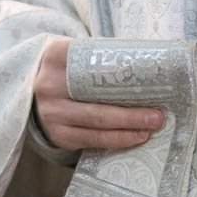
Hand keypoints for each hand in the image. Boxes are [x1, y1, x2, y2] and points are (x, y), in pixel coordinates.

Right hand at [33, 39, 163, 151]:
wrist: (39, 93)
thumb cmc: (72, 73)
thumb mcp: (78, 56)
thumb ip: (103, 58)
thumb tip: (148, 66)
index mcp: (57, 57)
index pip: (93, 62)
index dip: (120, 71)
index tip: (149, 79)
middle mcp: (50, 85)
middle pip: (97, 100)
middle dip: (130, 112)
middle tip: (157, 116)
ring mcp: (51, 112)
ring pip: (96, 123)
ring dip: (127, 129)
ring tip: (150, 129)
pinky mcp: (57, 134)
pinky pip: (91, 139)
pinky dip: (116, 140)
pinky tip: (134, 137)